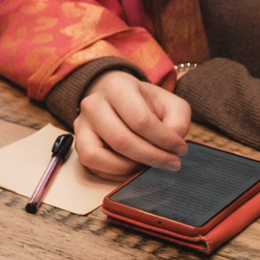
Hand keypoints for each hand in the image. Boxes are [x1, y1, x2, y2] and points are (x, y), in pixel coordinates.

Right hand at [73, 72, 189, 179]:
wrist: (118, 99)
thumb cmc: (145, 103)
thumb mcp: (170, 103)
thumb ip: (177, 122)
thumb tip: (170, 146)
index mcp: (117, 87)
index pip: (140, 120)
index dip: (164, 140)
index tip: (181, 149)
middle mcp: (93, 104)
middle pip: (120, 140)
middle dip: (151, 157)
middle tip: (171, 163)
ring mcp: (81, 124)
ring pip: (99, 155)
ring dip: (129, 168)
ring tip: (148, 166)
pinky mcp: (78, 142)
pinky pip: (91, 164)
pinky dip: (114, 172)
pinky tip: (132, 168)